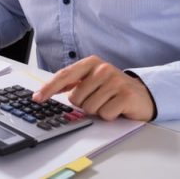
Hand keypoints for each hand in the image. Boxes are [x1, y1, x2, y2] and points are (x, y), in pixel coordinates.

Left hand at [32, 56, 154, 121]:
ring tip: (108, 102)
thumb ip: (72, 83)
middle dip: (84, 103)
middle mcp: (103, 69)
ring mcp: (115, 81)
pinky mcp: (125, 95)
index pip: (64, 75)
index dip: (48, 88)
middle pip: (76, 98)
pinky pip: (104, 114)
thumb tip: (46, 91)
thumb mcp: (92, 80)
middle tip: (98, 99)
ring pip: (89, 108)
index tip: (37, 97)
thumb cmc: (112, 88)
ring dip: (97, 110)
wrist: (142, 94)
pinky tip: (117, 107)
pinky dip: (109, 115)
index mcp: (91, 63)